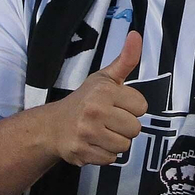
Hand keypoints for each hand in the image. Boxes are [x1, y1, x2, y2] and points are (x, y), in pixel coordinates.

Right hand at [45, 32, 147, 166]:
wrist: (53, 126)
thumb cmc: (85, 100)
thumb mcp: (105, 78)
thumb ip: (126, 59)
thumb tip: (136, 35)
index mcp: (104, 91)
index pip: (141, 106)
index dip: (131, 107)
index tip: (116, 105)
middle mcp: (95, 111)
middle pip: (135, 128)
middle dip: (124, 126)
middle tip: (108, 120)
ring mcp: (87, 133)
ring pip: (125, 146)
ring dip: (116, 141)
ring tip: (102, 132)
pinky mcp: (83, 152)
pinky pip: (111, 159)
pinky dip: (105, 153)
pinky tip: (94, 143)